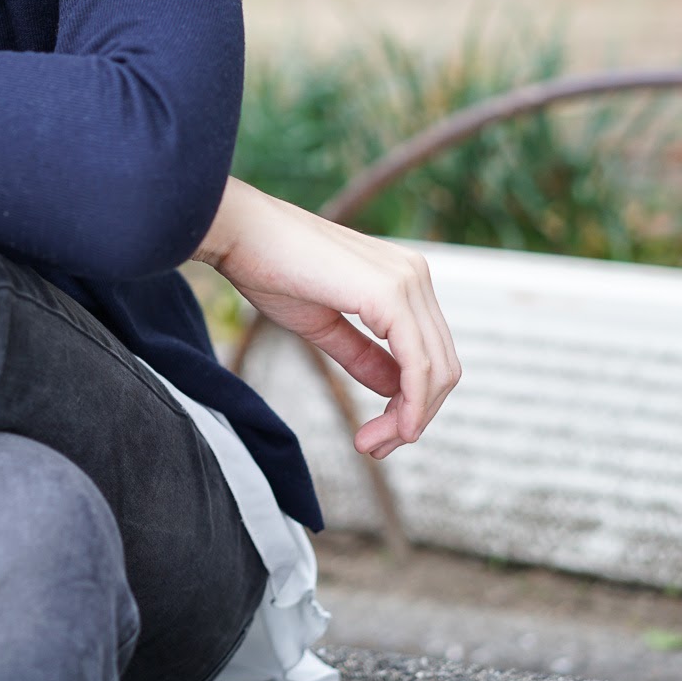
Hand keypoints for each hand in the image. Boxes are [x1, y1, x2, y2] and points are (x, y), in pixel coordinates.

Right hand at [194, 175, 461, 460]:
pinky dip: (411, 405)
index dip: (409, 404)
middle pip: (441, 367)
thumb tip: (396, 392)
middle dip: (412, 418)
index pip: (429, 354)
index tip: (372, 438)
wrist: (240, 232)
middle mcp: (416, 275)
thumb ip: (363, 355)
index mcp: (403, 277)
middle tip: (371, 448)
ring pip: (436, 372)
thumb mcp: (324, 323)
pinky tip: (393, 429)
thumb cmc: (269, 268)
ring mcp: (408, 281)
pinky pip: (418, 365)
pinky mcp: (391, 294)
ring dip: (409, 419)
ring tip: (369, 445)